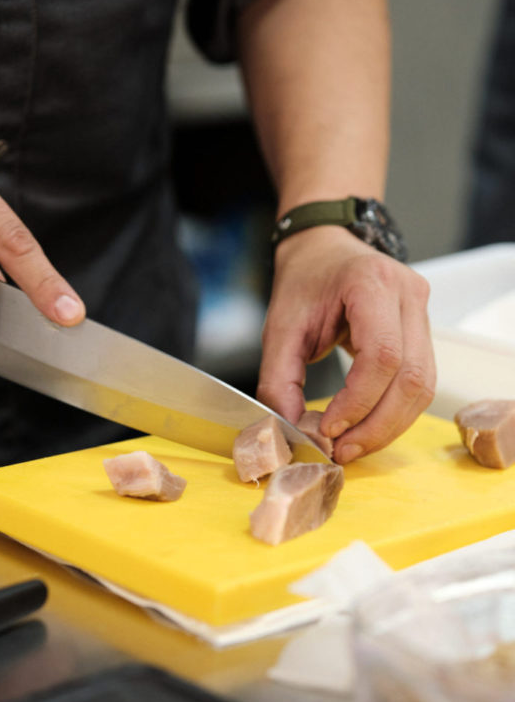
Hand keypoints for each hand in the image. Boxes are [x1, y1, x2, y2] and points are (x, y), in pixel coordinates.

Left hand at [257, 225, 435, 463]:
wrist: (323, 250)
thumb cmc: (303, 282)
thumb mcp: (279, 329)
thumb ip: (279, 381)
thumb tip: (293, 431)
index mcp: (371, 282)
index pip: (382, 355)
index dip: (358, 401)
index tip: (328, 428)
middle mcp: (408, 294)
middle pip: (412, 377)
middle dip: (376, 425)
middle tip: (342, 451)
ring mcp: (422, 311)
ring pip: (423, 386)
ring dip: (388, 426)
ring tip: (351, 446)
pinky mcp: (423, 331)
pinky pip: (419, 382)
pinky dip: (394, 413)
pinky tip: (365, 427)